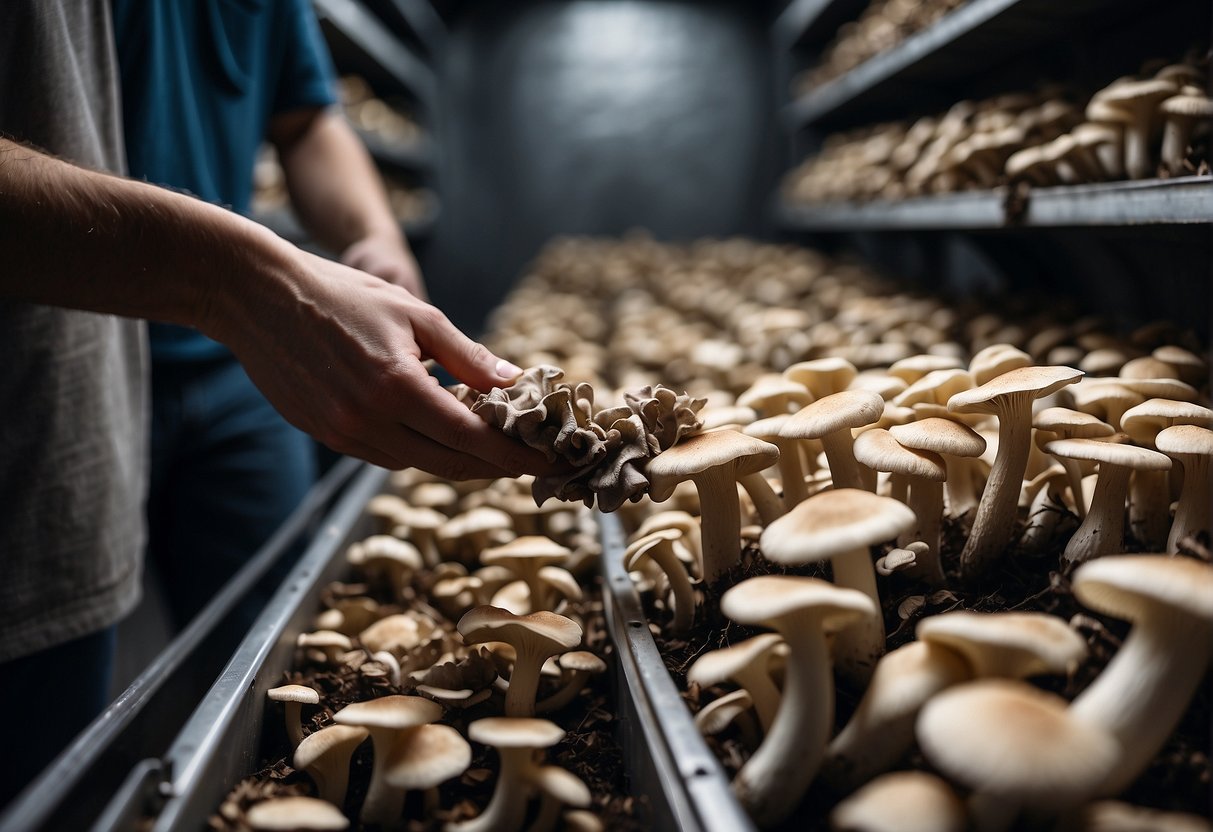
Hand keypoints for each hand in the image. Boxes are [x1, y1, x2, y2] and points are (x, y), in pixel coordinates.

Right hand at [209, 240, 547, 479]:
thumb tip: (514, 382)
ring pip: (416, 463)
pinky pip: (384, 455)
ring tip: (490, 446)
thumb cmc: (340, 293)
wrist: (255, 296)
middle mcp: (367, 421)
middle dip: (494, 466)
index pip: (471, 440)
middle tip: (528, 462)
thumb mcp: (414, 312)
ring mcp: (342, 433)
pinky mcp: (324, 434)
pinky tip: (436, 432)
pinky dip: (417, 449)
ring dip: (456, 459)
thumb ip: (467, 355)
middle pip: (449, 463)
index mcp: (397, 387)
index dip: (514, 457)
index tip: (546, 464)